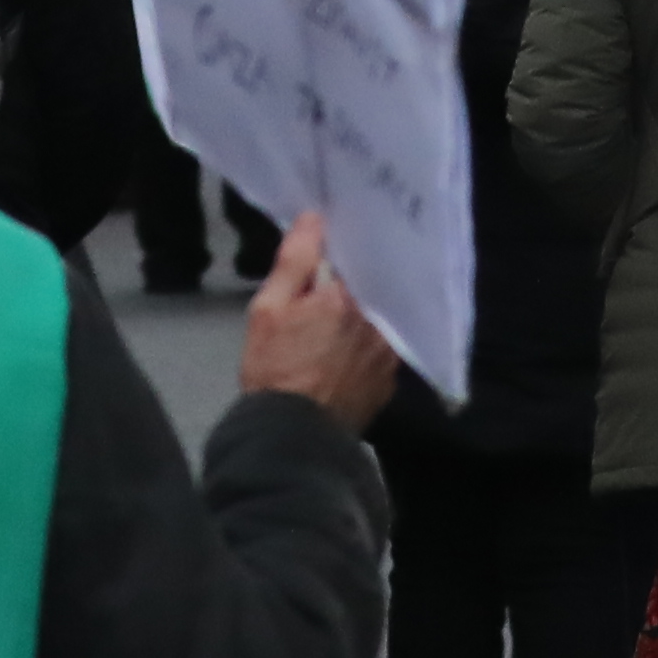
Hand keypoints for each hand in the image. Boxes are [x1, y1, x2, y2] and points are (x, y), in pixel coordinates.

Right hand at [234, 213, 398, 422]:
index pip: (356, 255)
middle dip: (355, 278)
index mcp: (349, 298)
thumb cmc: (274, 369)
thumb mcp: (268, 309)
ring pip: (379, 316)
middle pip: (373, 285)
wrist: (291, 439)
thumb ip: (294, 260)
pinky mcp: (389, 381)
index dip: (343, 248)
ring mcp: (388, 355)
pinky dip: (368, 341)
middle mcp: (379, 323)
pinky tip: (347, 347)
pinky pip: (381, 346)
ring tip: (339, 312)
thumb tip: (315, 219)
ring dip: (364, 310)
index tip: (331, 243)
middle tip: (331, 277)